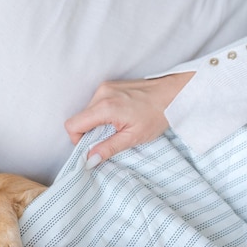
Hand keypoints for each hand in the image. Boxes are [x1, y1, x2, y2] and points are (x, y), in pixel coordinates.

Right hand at [65, 72, 193, 166]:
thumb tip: (90, 160)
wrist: (173, 93)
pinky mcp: (108, 85)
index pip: (73, 125)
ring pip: (87, 112)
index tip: (93, 146)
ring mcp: (104, 87)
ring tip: (117, 126)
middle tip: (110, 137)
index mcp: (105, 107)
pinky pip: (95, 104)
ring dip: (96, 123)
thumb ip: (108, 148)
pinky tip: (119, 117)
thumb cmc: (157, 114)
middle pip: (79, 118)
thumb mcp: (133, 137)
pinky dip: (102, 114)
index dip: (78, 139)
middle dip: (89, 132)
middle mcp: (101, 93)